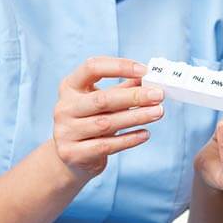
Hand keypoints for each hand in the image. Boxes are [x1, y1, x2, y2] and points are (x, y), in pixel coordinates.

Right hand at [53, 56, 163, 181]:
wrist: (72, 156)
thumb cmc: (92, 120)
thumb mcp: (103, 100)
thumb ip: (123, 88)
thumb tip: (149, 79)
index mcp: (70, 86)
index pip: (92, 67)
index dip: (119, 66)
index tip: (144, 70)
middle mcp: (64, 107)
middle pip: (102, 99)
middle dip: (134, 96)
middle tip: (158, 95)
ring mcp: (66, 132)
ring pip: (106, 123)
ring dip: (136, 117)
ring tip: (158, 112)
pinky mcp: (72, 153)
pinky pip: (106, 145)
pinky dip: (129, 139)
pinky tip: (145, 134)